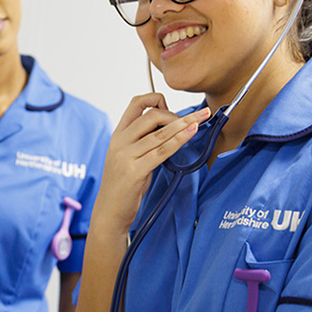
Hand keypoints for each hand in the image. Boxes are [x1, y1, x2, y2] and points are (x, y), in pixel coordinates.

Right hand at [95, 93, 210, 233]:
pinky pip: (162, 151)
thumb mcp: (128, 157)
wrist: (109, 211)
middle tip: (193, 120)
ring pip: (160, 133)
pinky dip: (179, 140)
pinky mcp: (134, 171)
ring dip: (185, 123)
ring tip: (202, 117)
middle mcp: (120, 142)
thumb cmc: (123, 186)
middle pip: (151, 116)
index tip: (171, 107)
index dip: (155, 99)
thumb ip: (143, 141)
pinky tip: (191, 133)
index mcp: (117, 135)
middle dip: (176, 114)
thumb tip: (169, 128)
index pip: (136, 104)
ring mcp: (125, 156)